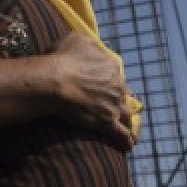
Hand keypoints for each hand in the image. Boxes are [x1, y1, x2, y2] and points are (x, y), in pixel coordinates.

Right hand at [49, 32, 135, 150]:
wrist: (56, 81)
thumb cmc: (61, 59)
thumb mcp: (76, 39)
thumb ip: (89, 43)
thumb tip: (92, 45)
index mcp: (111, 66)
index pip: (116, 74)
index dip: (111, 81)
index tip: (107, 86)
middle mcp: (117, 85)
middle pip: (124, 95)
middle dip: (121, 101)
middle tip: (117, 108)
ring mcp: (114, 105)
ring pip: (128, 116)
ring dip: (130, 123)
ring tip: (131, 131)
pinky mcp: (108, 122)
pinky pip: (122, 134)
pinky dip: (127, 141)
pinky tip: (128, 146)